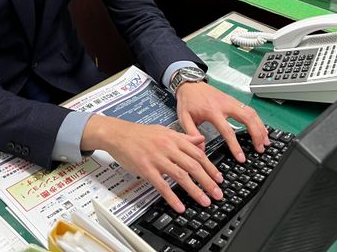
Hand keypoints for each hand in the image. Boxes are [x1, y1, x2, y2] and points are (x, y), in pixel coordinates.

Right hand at [81, 114, 223, 212]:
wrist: (118, 134)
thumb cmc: (140, 133)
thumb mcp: (165, 130)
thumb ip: (184, 137)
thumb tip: (201, 140)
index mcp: (174, 138)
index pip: (198, 153)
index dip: (210, 167)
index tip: (219, 178)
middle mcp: (168, 148)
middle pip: (193, 165)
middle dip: (208, 181)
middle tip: (217, 193)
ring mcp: (157, 158)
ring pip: (181, 176)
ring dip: (195, 190)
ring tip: (204, 201)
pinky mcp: (146, 169)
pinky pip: (162, 185)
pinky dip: (172, 197)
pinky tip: (180, 206)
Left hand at [175, 81, 269, 162]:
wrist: (189, 83)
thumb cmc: (188, 101)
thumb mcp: (184, 118)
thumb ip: (192, 134)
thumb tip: (201, 151)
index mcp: (212, 111)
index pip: (228, 130)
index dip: (235, 145)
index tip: (241, 157)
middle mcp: (225, 105)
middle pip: (246, 118)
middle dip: (256, 134)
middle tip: (260, 148)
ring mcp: (231, 101)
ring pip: (251, 113)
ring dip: (260, 127)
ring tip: (265, 141)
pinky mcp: (234, 100)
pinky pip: (249, 109)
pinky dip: (257, 119)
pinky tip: (261, 128)